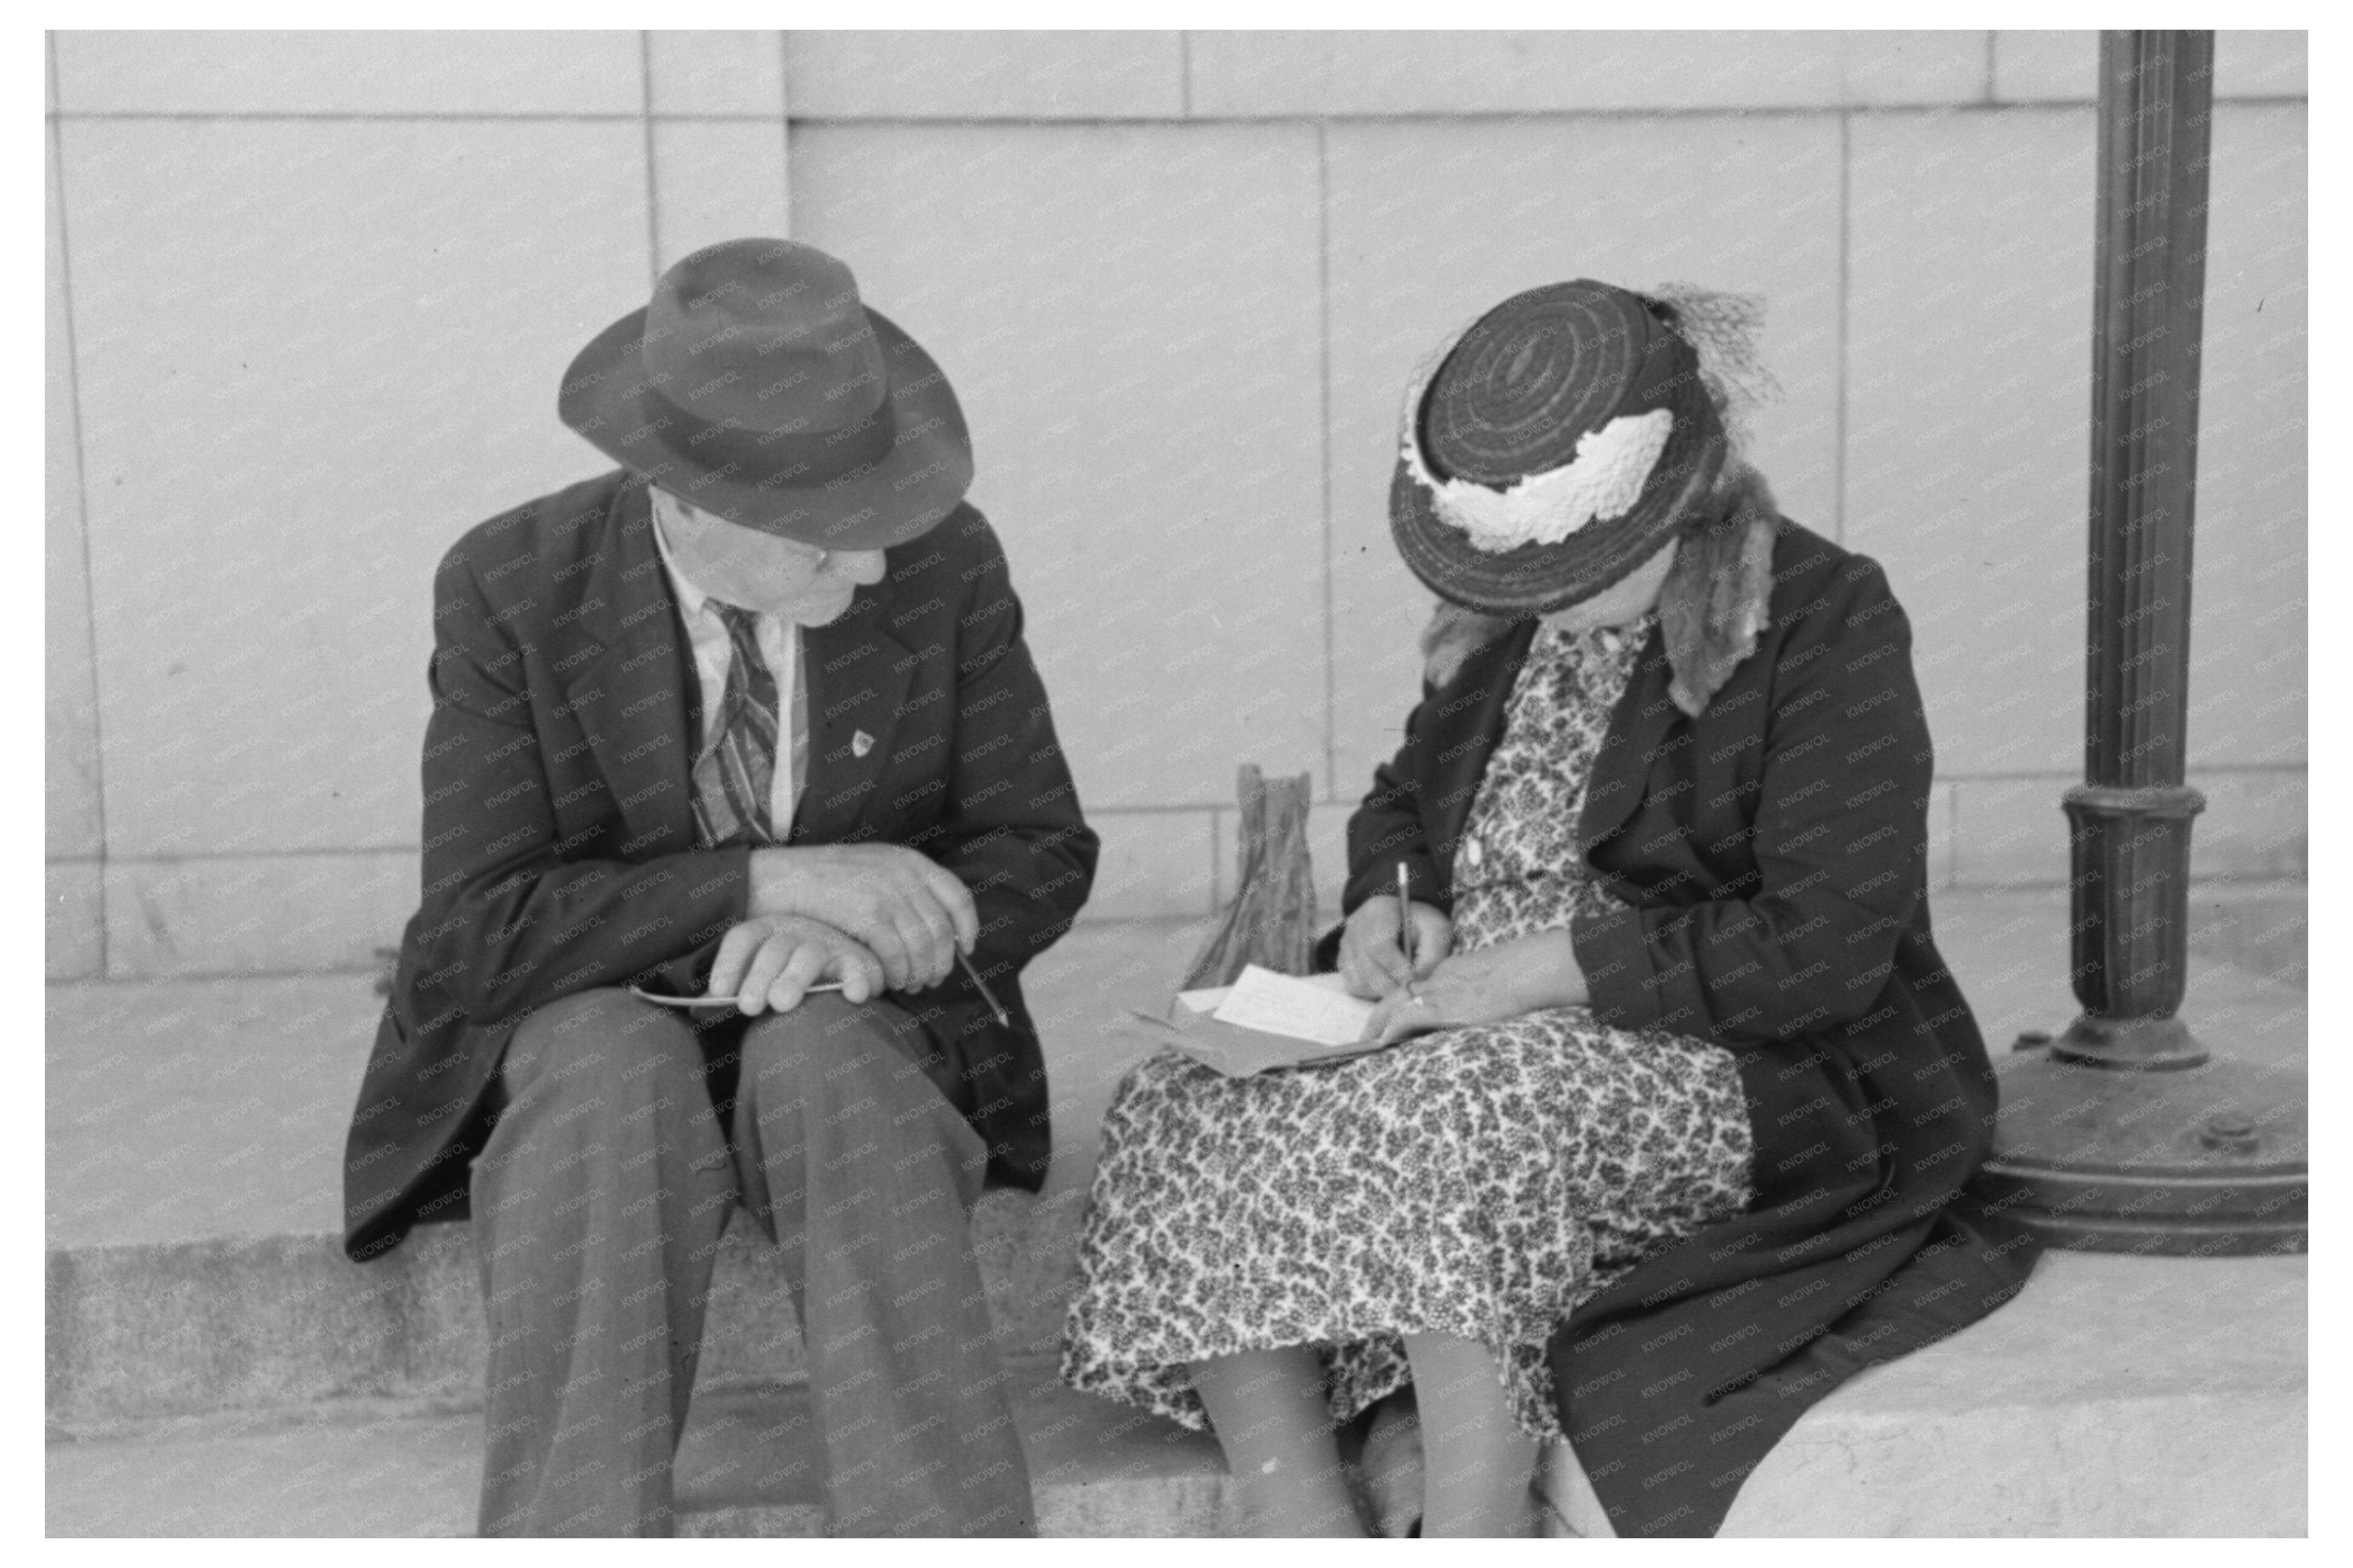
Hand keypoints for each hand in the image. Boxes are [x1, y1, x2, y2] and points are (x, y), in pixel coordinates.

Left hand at [706, 915, 884, 1015]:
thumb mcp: (756, 976)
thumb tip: (696, 1008)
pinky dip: (857, 980)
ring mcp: (827, 943)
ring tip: (782, 1003)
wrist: (841, 963)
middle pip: (774, 949)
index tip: (720, 990)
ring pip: (809, 956)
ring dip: (795, 978)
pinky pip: (858, 968)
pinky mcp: (857, 960)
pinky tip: (853, 996)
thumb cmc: (786, 974)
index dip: (730, 962)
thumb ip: (732, 990)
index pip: (743, 938)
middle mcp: (795, 932)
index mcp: (765, 932)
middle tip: (749, 1006)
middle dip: (759, 976)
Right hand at [747, 844, 977, 992]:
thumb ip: (905, 887)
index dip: (967, 927)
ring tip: (913, 984)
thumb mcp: (874, 867)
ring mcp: (887, 892)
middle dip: (942, 960)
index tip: (966, 948)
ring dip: (921, 971)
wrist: (784, 879)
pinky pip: (897, 953)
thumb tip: (938, 926)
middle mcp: (904, 874)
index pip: (957, 896)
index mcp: (910, 860)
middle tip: (934, 978)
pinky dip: (898, 973)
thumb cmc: (827, 880)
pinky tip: (892, 982)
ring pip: (923, 945)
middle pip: (942, 928)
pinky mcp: (868, 913)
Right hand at [1337, 896, 1452, 998]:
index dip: (1397, 968)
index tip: (1414, 980)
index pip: (1380, 945)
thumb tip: (1415, 985)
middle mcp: (1356, 926)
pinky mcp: (1343, 959)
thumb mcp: (1437, 933)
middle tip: (1409, 992)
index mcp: (1379, 911)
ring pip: (1358, 979)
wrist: (1406, 919)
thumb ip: (1431, 957)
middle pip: (1366, 966)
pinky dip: (1371, 991)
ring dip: (1381, 991)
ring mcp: (1347, 944)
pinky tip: (1387, 983)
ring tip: (1400, 985)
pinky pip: (1353, 985)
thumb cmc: (1423, 925)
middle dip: (1391, 985)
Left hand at [1359, 929, 1588, 1045]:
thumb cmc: (1520, 974)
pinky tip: (1382, 1042)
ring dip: (1378, 1027)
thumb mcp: (1489, 978)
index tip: (1387, 1017)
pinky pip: (1408, 1019)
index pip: (1414, 988)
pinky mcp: (1444, 1009)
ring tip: (1365, 1044)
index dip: (1397, 1004)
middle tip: (1365, 1035)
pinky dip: (1393, 1030)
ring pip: (1396, 1008)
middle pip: (1396, 997)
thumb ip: (1473, 991)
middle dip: (1378, 1017)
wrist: (1527, 969)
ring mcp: (1439, 994)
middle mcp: (1437, 981)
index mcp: (1448, 972)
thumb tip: (1473, 1006)